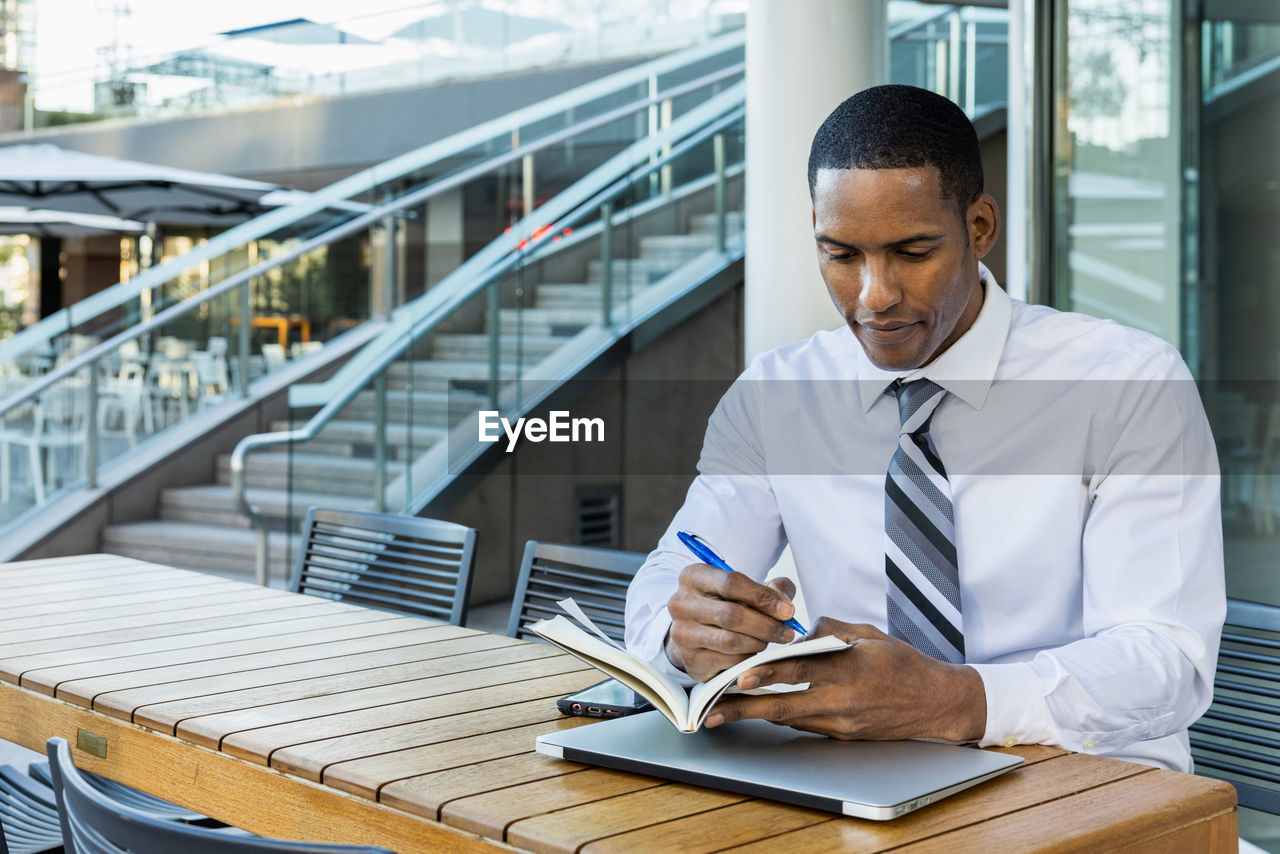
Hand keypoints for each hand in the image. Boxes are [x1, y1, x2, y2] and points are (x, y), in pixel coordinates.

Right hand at [664, 564, 798, 682]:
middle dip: (766, 625)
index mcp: (694, 576)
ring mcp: (682, 632)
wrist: (699, 632)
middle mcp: (681, 602)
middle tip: (787, 633)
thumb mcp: (748, 589)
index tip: (788, 610)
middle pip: (731, 614)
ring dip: (758, 643)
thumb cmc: (728, 604)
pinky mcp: (689, 658)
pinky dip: (747, 658)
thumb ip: (772, 589)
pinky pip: (727, 661)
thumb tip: (786, 607)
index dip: (763, 597)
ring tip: (769, 641)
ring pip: (730, 640)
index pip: (731, 583)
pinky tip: (754, 653)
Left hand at [703, 617, 985, 742]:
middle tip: (715, 709)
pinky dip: (781, 717)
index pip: (800, 670)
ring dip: (757, 715)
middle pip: (784, 705)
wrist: (936, 703)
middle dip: (746, 709)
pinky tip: (759, 713)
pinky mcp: (844, 735)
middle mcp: (843, 700)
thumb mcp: (869, 634)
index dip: (767, 673)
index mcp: (849, 668)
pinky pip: (805, 724)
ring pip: (790, 718)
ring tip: (725, 712)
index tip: (740, 676)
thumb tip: (797, 629)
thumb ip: (830, 629)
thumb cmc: (903, 663)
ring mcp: (842, 722)